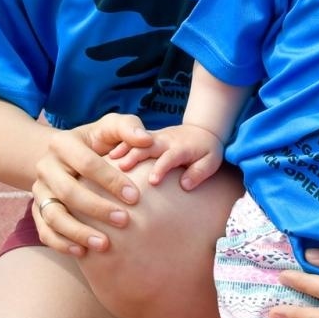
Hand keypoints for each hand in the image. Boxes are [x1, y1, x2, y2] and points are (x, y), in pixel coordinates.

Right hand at [30, 113, 149, 257]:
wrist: (67, 156)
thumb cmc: (98, 142)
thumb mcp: (110, 128)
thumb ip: (128, 127)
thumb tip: (146, 139)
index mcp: (62, 143)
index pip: (87, 163)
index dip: (111, 180)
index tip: (136, 197)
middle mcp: (45, 166)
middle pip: (68, 191)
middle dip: (97, 208)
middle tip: (125, 221)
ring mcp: (38, 190)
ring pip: (53, 215)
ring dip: (78, 232)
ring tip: (105, 245)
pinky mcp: (36, 210)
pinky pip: (44, 231)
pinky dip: (61, 243)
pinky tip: (82, 252)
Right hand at [109, 123, 224, 191]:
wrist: (201, 131)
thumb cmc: (206, 151)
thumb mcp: (211, 162)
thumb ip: (199, 173)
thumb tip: (185, 186)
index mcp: (181, 147)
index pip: (170, 157)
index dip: (161, 168)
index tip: (152, 181)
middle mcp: (165, 140)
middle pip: (148, 146)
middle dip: (134, 155)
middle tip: (121, 168)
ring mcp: (154, 137)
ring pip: (136, 141)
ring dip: (123, 150)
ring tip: (109, 162)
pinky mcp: (146, 137)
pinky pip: (131, 140)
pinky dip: (119, 147)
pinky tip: (107, 158)